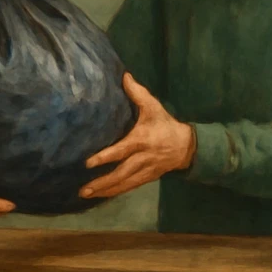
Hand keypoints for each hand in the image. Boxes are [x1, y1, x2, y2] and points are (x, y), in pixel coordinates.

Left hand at [80, 74, 194, 199]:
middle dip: (102, 182)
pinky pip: (129, 187)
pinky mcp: (146, 178)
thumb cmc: (165, 124)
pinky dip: (114, 192)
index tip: (88, 163)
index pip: (122, 150)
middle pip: (121, 173)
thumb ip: (138, 93)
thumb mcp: (154, 106)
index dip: (105, 157)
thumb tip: (124, 75)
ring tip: (86, 194)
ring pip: (124, 183)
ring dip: (105, 190)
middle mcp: (142, 158)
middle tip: (84, 189)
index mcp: (142, 140)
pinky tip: (100, 195)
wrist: (187, 146)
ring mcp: (145, 170)